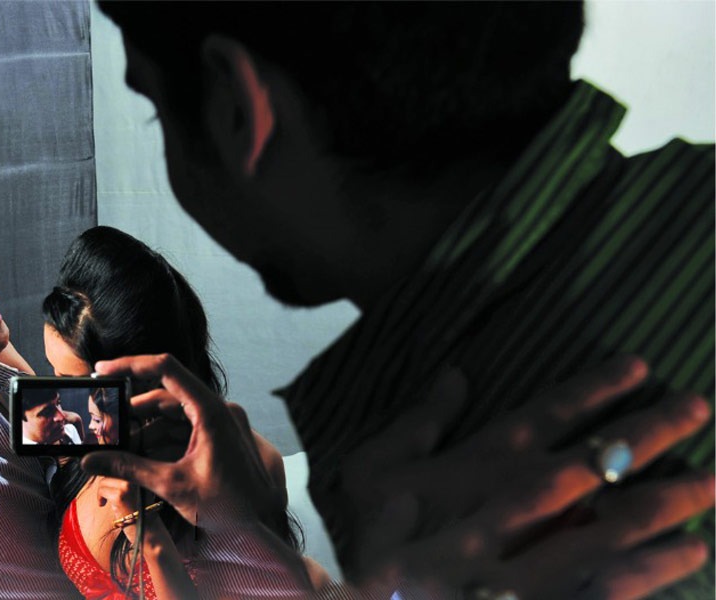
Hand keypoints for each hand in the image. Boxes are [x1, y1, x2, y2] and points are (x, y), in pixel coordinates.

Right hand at [82, 354, 278, 530]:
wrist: (266, 526)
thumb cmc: (231, 505)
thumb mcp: (174, 485)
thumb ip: (129, 469)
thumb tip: (91, 461)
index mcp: (210, 410)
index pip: (165, 369)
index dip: (131, 364)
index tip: (102, 369)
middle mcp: (218, 409)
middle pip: (165, 397)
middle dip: (133, 413)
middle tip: (105, 426)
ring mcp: (221, 423)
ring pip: (173, 415)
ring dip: (146, 430)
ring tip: (118, 449)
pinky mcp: (220, 438)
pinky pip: (185, 430)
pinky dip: (162, 441)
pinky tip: (140, 458)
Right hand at [341, 356, 713, 597]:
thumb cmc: (374, 538)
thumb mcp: (372, 469)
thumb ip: (418, 421)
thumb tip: (457, 372)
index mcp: (482, 464)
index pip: (550, 415)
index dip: (596, 388)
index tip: (641, 367)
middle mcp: (521, 503)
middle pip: (601, 461)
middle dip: (653, 431)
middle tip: (699, 407)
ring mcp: (542, 554)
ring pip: (622, 521)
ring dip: (673, 498)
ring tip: (713, 479)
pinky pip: (615, 582)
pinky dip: (656, 566)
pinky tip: (691, 550)